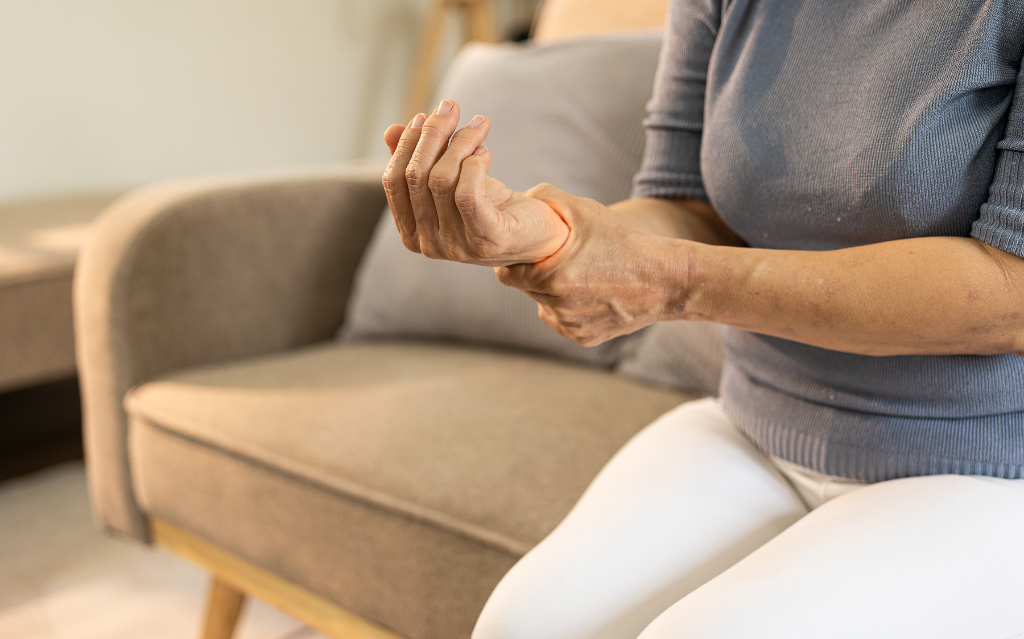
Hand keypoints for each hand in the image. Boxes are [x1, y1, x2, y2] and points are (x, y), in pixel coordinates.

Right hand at [382, 99, 568, 265]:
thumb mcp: (451, 181)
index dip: (407, 144)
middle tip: (451, 106)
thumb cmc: (491, 205)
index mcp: (412, 233)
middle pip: (416, 177)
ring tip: (478, 126)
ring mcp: (457, 247)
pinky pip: (467, 194)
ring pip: (442, 180)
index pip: (394, 181)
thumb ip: (421, 160)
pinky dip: (475, 163)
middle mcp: (430, 245)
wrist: (538, 234)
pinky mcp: (487, 240)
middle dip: (432, 134)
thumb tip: (391, 131)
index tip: (423, 115)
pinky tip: (485, 152)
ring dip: (460, 141)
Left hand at [497, 184, 697, 345]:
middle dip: (535, 273)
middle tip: (558, 258)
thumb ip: (548, 198)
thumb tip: (522, 198)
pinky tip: (590, 292)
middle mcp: (558, 308)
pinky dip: (569, 308)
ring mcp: (571, 326)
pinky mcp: (584, 338)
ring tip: (580, 274)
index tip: (528, 251)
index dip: (515, 260)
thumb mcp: (587, 210)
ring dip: (551, 291)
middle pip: (526, 289)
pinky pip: (563, 320)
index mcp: (553, 277)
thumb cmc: (627, 242)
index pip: (507, 274)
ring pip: (544, 305)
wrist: (668, 281)